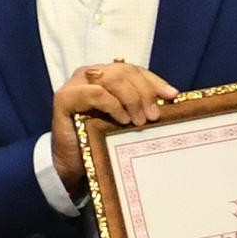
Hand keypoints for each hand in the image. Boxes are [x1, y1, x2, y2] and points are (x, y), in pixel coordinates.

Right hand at [49, 61, 178, 139]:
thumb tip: (171, 98)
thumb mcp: (127, 120)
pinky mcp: (64, 98)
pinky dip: (113, 105)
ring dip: (131, 99)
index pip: (133, 70)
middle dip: (144, 92)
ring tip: (140, 120)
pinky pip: (95, 93)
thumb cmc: (101, 143)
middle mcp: (89, 75)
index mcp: (105, 76)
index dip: (154, 81)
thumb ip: (141, 106)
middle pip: (124, 71)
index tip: (172, 96)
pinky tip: (123, 120)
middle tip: (154, 116)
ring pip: (112, 78)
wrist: (75, 168)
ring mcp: (75, 84)